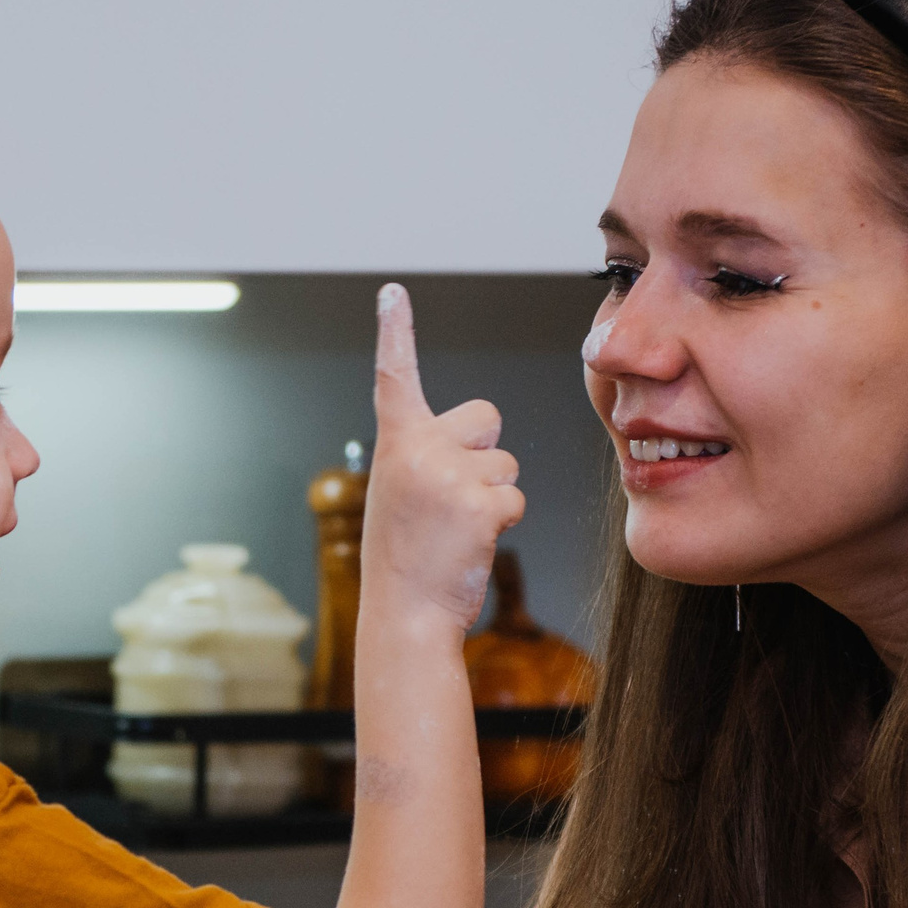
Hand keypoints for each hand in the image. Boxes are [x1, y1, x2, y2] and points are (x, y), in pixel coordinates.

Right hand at [365, 283, 524, 632]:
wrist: (404, 614)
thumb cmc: (407, 556)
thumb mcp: (401, 492)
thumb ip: (429, 454)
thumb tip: (489, 440)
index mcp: (396, 443)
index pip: (394, 376)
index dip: (394, 332)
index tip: (392, 293)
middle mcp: (419, 450)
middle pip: (486, 417)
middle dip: (484, 451)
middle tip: (451, 497)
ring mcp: (449, 476)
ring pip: (507, 464)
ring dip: (493, 495)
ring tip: (456, 528)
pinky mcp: (479, 505)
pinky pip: (515, 499)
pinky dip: (502, 522)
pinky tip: (470, 543)